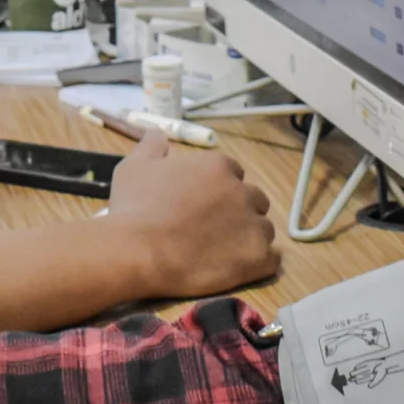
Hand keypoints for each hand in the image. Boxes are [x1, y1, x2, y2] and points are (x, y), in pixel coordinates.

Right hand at [105, 130, 278, 298]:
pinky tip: (234, 269)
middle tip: (212, 230)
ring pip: (263, 230)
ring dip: (248, 238)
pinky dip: (256, 264)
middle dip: (238, 212)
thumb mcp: (134, 167)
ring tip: (222, 253)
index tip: (202, 206)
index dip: (218, 191)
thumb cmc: (134, 207)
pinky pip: (269, 260)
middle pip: (254, 200)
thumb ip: (152, 146)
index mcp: (219, 166)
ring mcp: (253, 225)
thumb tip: (157, 134)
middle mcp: (242, 191)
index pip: (232, 174)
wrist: (137, 251)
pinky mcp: (258, 257)